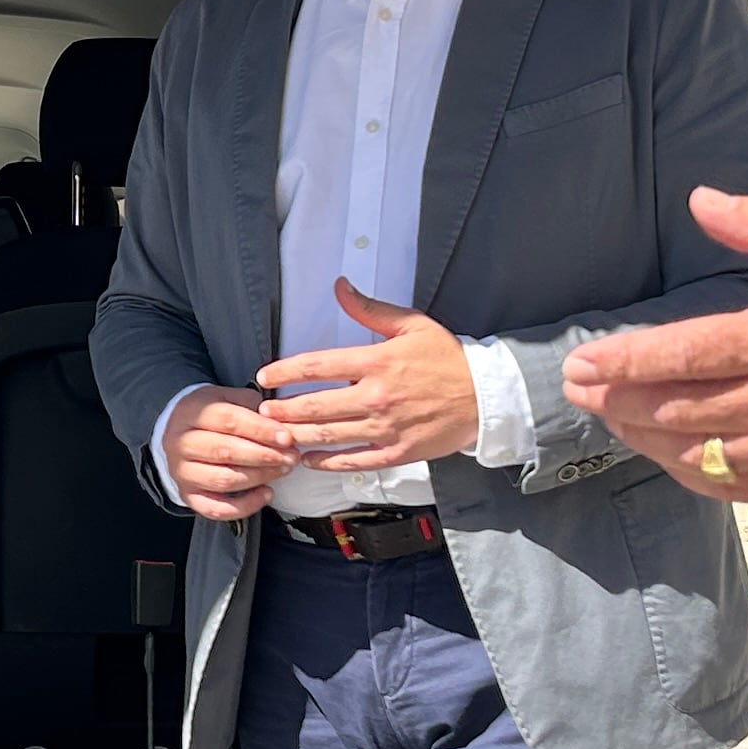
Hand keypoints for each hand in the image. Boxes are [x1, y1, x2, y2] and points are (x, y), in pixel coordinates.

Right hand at [160, 386, 299, 520]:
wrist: (176, 434)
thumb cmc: (208, 416)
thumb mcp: (225, 397)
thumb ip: (250, 406)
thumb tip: (279, 422)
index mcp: (190, 413)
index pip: (228, 420)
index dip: (260, 430)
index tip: (286, 437)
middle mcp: (181, 444)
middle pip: (224, 451)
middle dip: (263, 455)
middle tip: (290, 456)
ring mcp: (181, 472)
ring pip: (223, 480)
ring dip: (258, 477)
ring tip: (282, 470)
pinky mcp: (187, 495)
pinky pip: (216, 508)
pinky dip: (244, 506)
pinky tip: (266, 494)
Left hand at [255, 281, 479, 472]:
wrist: (484, 396)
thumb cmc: (447, 358)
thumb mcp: (411, 324)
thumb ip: (370, 308)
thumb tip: (340, 286)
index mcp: (376, 361)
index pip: (317, 365)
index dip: (285, 371)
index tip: (265, 376)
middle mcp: (375, 396)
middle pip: (316, 405)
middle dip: (283, 408)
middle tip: (263, 409)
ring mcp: (385, 428)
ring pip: (329, 435)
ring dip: (297, 435)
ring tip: (276, 434)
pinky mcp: (396, 452)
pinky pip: (353, 460)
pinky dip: (326, 462)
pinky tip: (308, 459)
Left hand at [562, 190, 747, 500]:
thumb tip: (702, 200)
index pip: (684, 355)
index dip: (625, 361)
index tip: (585, 360)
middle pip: (675, 408)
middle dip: (615, 399)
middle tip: (577, 388)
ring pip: (693, 452)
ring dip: (641, 436)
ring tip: (610, 415)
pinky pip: (729, 485)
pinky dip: (686, 471)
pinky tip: (663, 451)